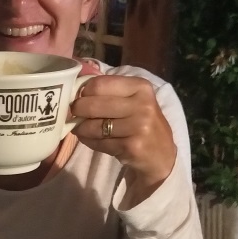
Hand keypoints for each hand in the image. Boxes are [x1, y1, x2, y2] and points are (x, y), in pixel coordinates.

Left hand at [71, 74, 175, 197]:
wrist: (162, 154)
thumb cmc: (141, 122)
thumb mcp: (133, 99)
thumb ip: (109, 90)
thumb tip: (75, 89)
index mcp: (140, 87)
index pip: (99, 84)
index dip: (83, 92)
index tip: (80, 98)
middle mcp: (142, 105)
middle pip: (92, 104)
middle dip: (77, 110)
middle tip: (75, 114)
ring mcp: (138, 126)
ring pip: (93, 126)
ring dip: (81, 129)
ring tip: (81, 129)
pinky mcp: (132, 146)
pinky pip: (99, 143)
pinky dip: (89, 142)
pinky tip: (92, 140)